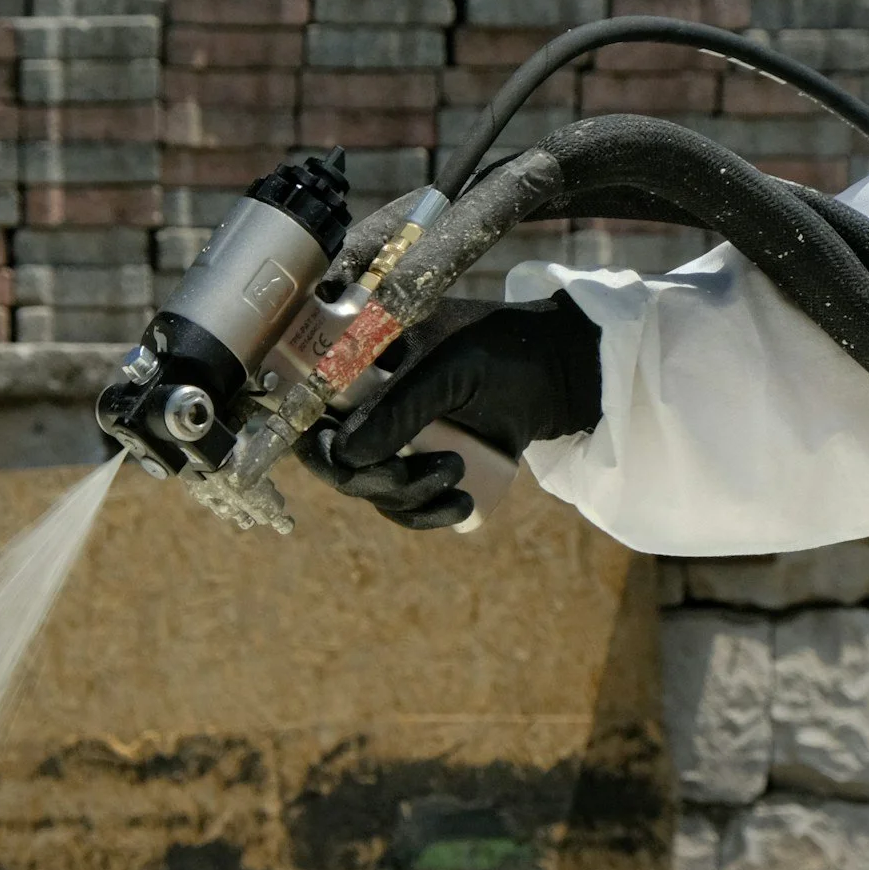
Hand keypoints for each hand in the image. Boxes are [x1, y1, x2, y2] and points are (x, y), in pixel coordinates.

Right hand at [296, 293, 602, 529]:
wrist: (563, 375)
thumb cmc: (505, 353)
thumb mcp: (451, 371)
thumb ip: (398, 408)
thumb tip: (345, 457)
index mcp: (361, 357)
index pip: (306, 403)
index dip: (314, 437)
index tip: (346, 460)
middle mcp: (367, 398)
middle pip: (332, 458)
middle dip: (371, 478)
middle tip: (415, 471)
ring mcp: (393, 435)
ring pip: (368, 488)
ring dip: (407, 497)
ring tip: (458, 471)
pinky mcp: (420, 466)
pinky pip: (401, 506)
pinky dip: (426, 516)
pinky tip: (462, 506)